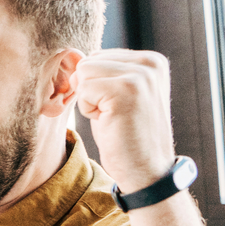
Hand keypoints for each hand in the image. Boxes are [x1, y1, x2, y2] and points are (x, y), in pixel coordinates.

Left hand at [76, 49, 176, 191]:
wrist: (146, 170)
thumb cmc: (126, 134)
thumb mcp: (118, 94)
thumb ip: (104, 72)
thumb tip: (73, 56)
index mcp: (151, 61)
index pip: (97, 56)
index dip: (96, 85)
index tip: (119, 106)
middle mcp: (150, 63)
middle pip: (88, 62)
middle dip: (91, 91)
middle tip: (115, 114)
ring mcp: (140, 76)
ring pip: (83, 73)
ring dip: (90, 100)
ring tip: (113, 117)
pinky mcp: (126, 90)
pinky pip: (83, 90)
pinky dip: (88, 110)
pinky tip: (111, 121)